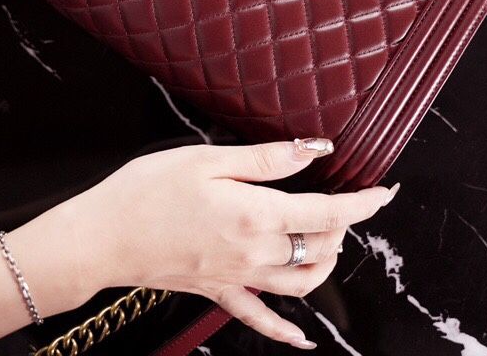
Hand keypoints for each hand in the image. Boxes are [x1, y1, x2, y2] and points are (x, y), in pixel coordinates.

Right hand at [43, 139, 398, 349]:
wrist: (101, 238)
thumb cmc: (146, 191)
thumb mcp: (207, 159)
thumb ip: (266, 159)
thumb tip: (313, 150)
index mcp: (256, 215)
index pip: (326, 212)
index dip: (362, 203)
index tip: (384, 192)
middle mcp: (254, 252)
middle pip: (319, 247)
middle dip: (341, 225)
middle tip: (341, 200)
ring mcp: (237, 277)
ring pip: (301, 283)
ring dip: (325, 264)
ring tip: (328, 242)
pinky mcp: (217, 291)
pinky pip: (259, 317)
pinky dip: (286, 332)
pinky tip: (301, 338)